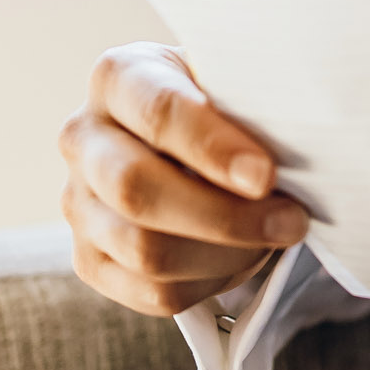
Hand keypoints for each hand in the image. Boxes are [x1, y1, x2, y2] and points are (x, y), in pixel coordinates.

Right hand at [59, 42, 310, 315]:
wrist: (194, 141)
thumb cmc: (224, 106)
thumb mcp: (233, 83)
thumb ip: (249, 103)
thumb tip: (291, 148)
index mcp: (118, 77)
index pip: (156, 111)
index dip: (211, 147)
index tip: (265, 175)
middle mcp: (82, 137)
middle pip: (136, 189)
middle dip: (224, 215)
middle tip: (291, 219)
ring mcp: (77, 204)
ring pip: (146, 251)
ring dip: (227, 254)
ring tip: (276, 235)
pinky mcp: (90, 261)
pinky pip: (153, 293)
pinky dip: (211, 282)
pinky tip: (243, 255)